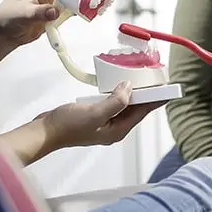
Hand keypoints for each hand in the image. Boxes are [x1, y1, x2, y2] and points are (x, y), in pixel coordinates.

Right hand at [41, 82, 166, 147]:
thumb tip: (129, 88)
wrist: (44, 132)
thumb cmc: (67, 126)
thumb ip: (115, 102)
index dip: (155, 100)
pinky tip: (117, 85)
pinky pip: (112, 103)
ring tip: (141, 80)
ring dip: (132, 94)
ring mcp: (104, 123)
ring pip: (124, 106)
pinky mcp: (94, 117)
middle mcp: (113, 128)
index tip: (167, 89)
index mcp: (117, 130)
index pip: (141, 113)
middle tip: (156, 80)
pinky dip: (117, 94)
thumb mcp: (94, 113)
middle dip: (146, 96)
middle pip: (135, 110)